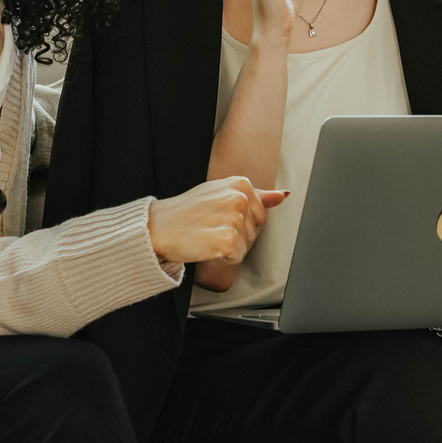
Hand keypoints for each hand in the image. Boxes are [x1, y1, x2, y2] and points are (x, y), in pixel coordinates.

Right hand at [147, 177, 285, 266]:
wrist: (157, 227)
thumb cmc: (186, 211)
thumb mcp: (221, 193)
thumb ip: (256, 195)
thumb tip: (284, 195)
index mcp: (240, 184)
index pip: (260, 214)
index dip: (240, 222)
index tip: (218, 217)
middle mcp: (239, 198)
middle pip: (255, 231)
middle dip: (236, 235)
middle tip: (210, 226)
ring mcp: (234, 218)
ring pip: (246, 245)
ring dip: (228, 247)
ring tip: (206, 234)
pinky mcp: (227, 240)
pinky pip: (237, 257)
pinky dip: (223, 258)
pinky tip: (206, 246)